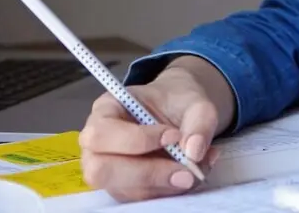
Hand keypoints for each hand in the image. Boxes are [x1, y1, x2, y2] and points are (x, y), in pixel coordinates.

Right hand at [79, 57, 232, 201]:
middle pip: (101, 170)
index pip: (102, 134)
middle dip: (146, 174)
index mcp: (106, 110)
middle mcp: (98, 144)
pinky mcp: (124, 187)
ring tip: (196, 169)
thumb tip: (194, 153)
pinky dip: (168, 190)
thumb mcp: (195, 100)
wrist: (183, 110)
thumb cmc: (179, 100)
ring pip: (123, 190)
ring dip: (162, 185)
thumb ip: (200, 121)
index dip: (136, 140)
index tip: (174, 135)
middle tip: (186, 171)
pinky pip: (140, 198)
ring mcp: (108, 169)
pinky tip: (190, 175)